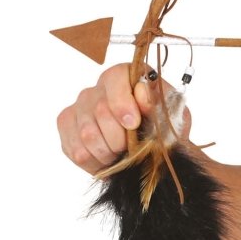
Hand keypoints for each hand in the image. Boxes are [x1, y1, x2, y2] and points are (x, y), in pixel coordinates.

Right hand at [57, 64, 190, 174]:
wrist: (155, 149)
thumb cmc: (164, 127)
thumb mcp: (173, 114)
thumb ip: (159, 103)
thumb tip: (142, 94)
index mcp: (125, 76)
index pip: (115, 78)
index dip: (121, 102)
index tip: (133, 124)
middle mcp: (97, 89)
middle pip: (100, 111)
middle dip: (120, 137)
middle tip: (132, 148)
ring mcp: (79, 108)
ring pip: (87, 134)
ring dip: (109, 152)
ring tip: (122, 156)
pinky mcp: (67, 127)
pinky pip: (76, 150)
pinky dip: (95, 163)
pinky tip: (108, 161)